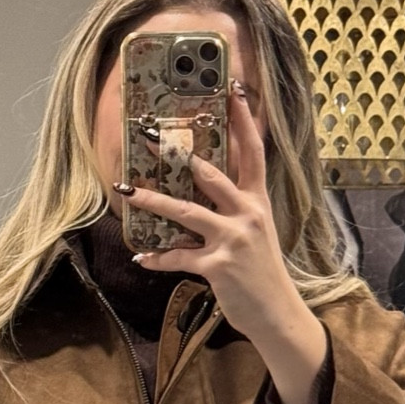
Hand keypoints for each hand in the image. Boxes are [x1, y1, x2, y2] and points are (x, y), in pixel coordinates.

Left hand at [115, 81, 327, 403]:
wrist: (278, 313)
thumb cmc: (263, 271)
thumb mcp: (258, 231)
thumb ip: (237, 206)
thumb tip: (205, 184)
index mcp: (258, 201)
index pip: (253, 152)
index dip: (244, 120)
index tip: (234, 90)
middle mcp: (248, 214)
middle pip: (211, 173)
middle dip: (179, 153)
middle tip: (151, 135)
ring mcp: (233, 239)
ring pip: (187, 211)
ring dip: (153, 199)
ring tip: (126, 190)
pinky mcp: (218, 266)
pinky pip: (179, 257)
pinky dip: (157, 258)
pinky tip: (140, 258)